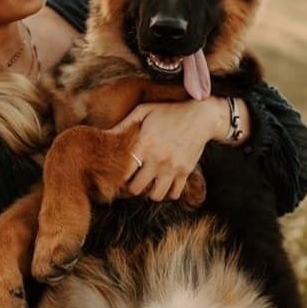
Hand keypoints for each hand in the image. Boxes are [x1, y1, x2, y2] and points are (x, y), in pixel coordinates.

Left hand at [111, 98, 228, 200]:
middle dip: (131, 187)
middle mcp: (157, 159)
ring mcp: (172, 168)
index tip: (120, 174)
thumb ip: (123, 124)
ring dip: (149, 193)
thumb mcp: (144, 111)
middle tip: (133, 181)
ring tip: (149, 184)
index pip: (123, 172)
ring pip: (155, 196)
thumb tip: (104, 135)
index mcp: (144, 144)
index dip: (119, 177)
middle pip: (136, 189)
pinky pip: (174, 194)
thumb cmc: (169, 112)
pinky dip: (168, 193)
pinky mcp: (185, 172)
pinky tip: (164, 184)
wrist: (202, 116)